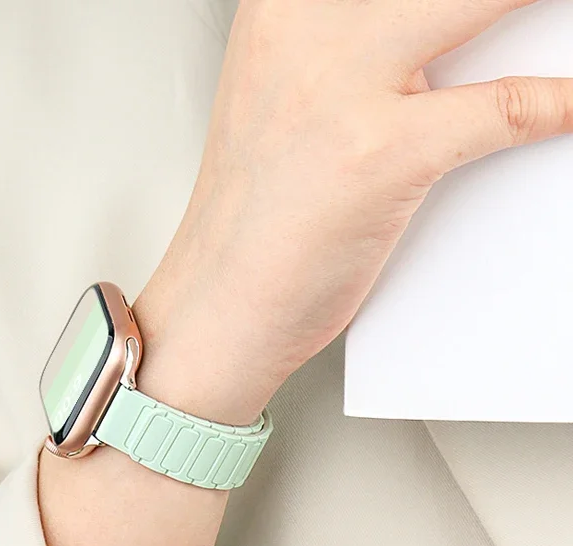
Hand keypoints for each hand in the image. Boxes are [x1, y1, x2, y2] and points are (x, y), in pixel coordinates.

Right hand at [132, 0, 572, 424]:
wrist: (218, 304)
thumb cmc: (252, 221)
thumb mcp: (287, 101)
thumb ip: (350, 50)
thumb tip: (444, 40)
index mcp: (280, 10)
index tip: (479, 8)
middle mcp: (304, 30)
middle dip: (504, 3)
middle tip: (528, 18)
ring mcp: (340, 89)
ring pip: (486, 3)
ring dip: (537, 20)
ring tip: (554, 32)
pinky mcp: (379, 155)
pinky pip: (502, 108)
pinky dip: (555, 105)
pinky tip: (566, 107)